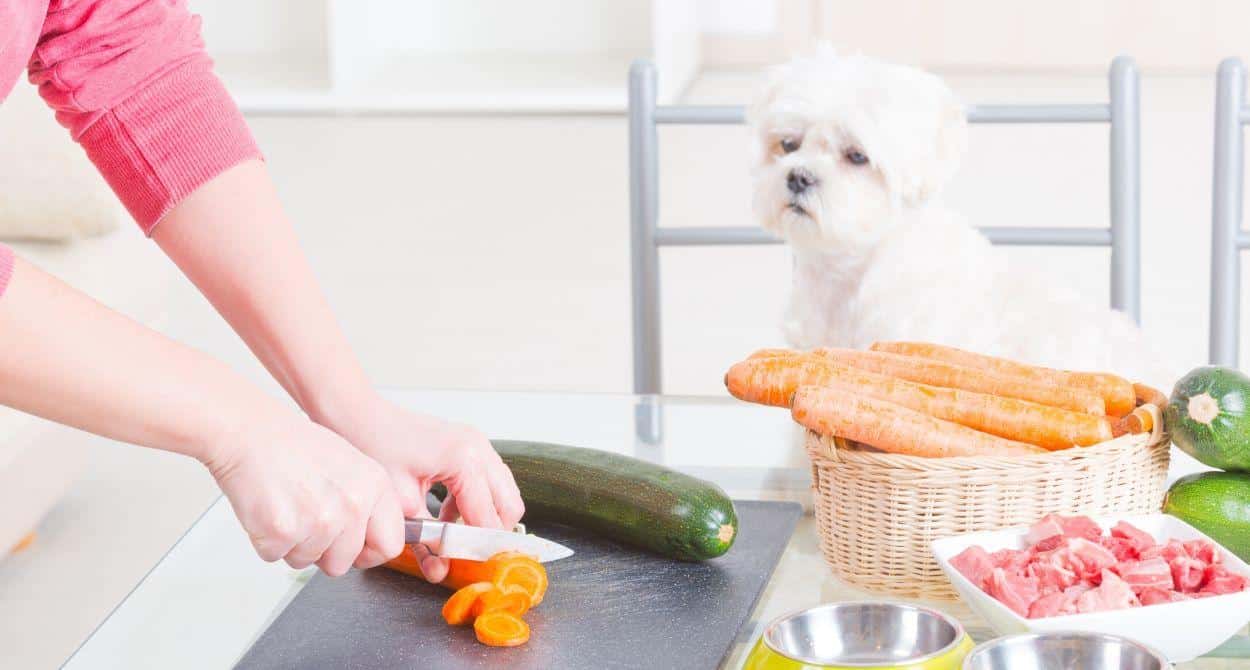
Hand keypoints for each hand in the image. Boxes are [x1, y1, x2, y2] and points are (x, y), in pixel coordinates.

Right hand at [201, 407, 405, 575]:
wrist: (250, 433)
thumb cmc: (294, 446)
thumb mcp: (351, 466)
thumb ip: (368, 503)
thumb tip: (376, 538)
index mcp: (374, 486)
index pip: (390, 545)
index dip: (368, 553)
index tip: (356, 550)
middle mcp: (352, 505)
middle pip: (343, 563)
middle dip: (323, 551)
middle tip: (307, 519)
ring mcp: (319, 521)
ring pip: (307, 562)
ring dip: (294, 544)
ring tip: (288, 506)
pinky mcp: (282, 532)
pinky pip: (276, 557)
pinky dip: (267, 541)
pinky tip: (269, 510)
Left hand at [323, 396, 524, 581]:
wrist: (358, 415)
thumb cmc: (374, 446)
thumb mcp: (400, 503)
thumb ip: (425, 539)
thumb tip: (440, 569)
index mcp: (465, 461)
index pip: (488, 518)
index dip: (480, 548)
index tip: (474, 569)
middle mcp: (478, 448)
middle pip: (509, 506)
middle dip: (491, 534)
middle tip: (468, 556)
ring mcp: (476, 443)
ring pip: (502, 493)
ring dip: (483, 518)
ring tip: (453, 537)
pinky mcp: (468, 445)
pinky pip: (487, 481)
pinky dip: (473, 503)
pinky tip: (445, 516)